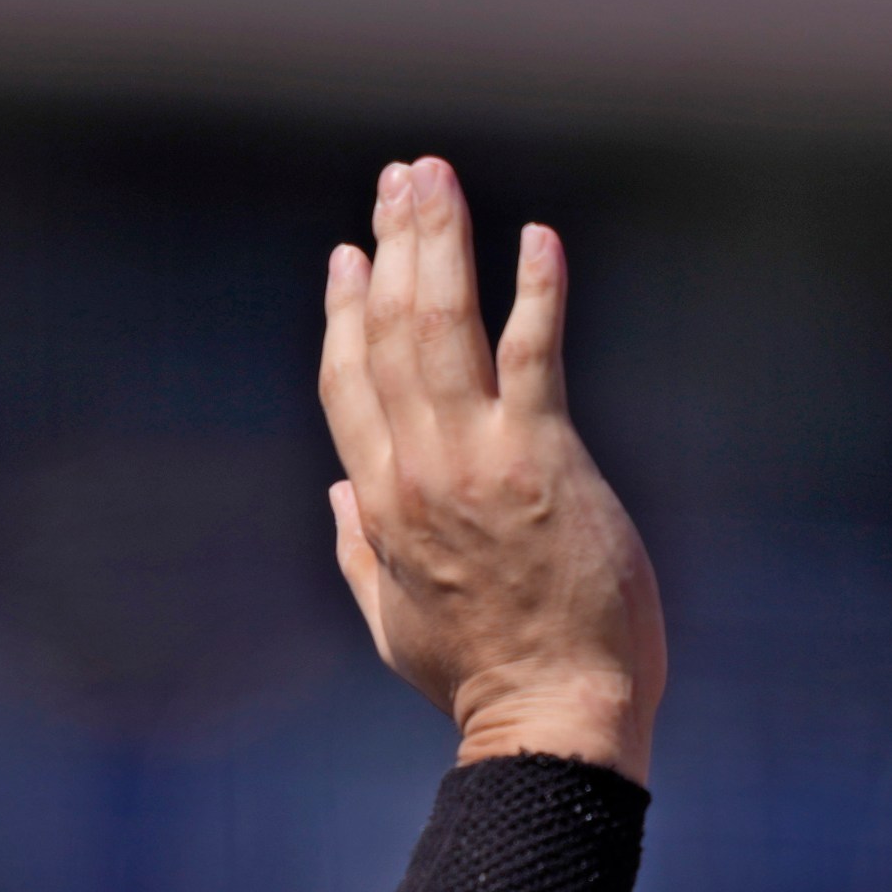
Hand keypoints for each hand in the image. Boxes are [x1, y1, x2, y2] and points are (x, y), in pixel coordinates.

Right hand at [319, 158, 663, 780]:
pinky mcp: (547, 459)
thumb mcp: (391, 619)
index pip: (348, 381)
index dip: (345, 312)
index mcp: (380, 502)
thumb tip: (337, 493)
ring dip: (441, 244)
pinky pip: (535, 354)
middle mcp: (418, 468)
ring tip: (437, 180)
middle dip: (396, 245)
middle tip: (402, 178)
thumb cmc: (480, 675)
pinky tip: (536, 238)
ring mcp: (479, 459)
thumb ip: (357, 549)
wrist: (554, 713)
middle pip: (392, 333)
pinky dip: (534, 290)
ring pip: (445, 327)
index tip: (349, 257)